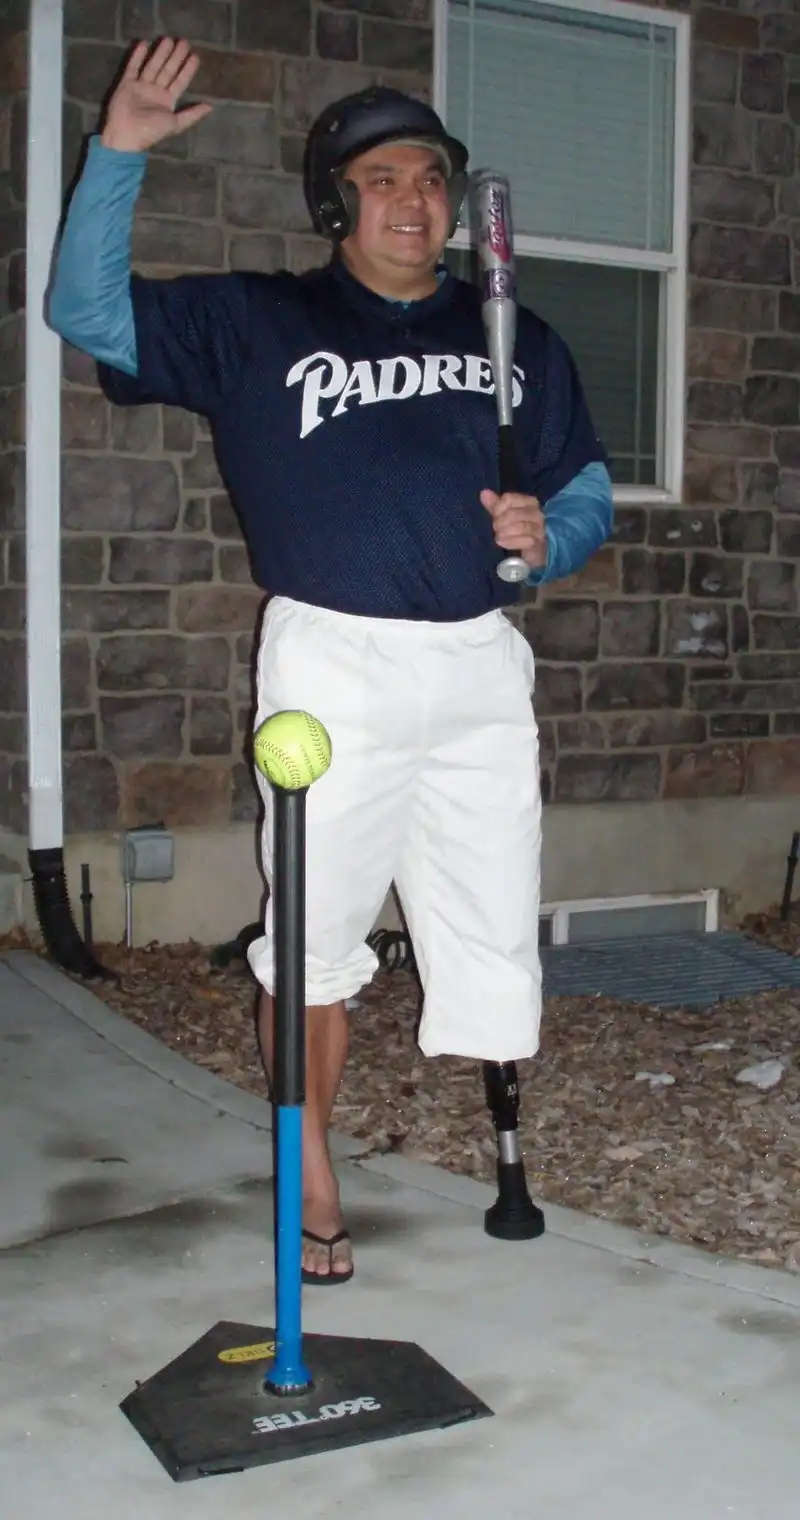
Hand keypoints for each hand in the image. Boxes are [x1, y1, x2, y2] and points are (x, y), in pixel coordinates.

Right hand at [101, 37, 212, 153]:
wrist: (127, 135)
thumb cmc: (152, 131)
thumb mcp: (176, 124)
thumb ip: (192, 114)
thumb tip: (211, 106)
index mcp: (168, 101)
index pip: (180, 81)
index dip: (187, 69)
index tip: (195, 56)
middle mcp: (156, 92)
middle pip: (168, 71)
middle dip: (176, 57)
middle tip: (184, 42)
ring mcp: (141, 87)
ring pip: (153, 66)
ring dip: (160, 53)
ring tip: (168, 39)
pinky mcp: (127, 84)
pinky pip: (133, 67)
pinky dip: (138, 57)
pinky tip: (144, 44)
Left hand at [481, 489, 546, 569]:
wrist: (532, 552)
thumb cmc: (517, 531)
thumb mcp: (504, 516)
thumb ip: (495, 505)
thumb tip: (484, 493)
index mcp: (529, 502)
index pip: (509, 498)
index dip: (497, 508)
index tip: (495, 516)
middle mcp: (537, 514)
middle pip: (513, 513)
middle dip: (500, 522)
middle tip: (495, 529)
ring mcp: (540, 529)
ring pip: (521, 526)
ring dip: (505, 532)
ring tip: (498, 537)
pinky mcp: (539, 544)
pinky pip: (527, 540)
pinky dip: (511, 542)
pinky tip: (503, 543)